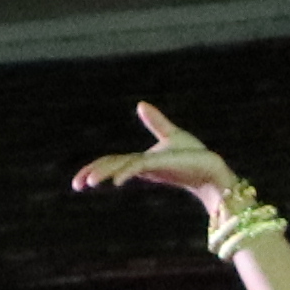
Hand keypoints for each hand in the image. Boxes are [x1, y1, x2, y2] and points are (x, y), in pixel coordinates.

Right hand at [68, 98, 244, 216]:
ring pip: (121, 169)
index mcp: (141, 161)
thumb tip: (140, 104)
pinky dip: (126, 173)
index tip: (79, 181)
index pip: (112, 163)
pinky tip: (116, 180)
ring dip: (104, 174)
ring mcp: (151, 166)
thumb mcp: (171, 134)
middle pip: (112, 167)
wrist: (213, 168)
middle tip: (76, 185)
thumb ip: (155, 121)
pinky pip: (138, 167)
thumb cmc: (194, 156)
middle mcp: (143, 166)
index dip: (95, 168)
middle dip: (93, 174)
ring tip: (89, 183)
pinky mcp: (162, 165)